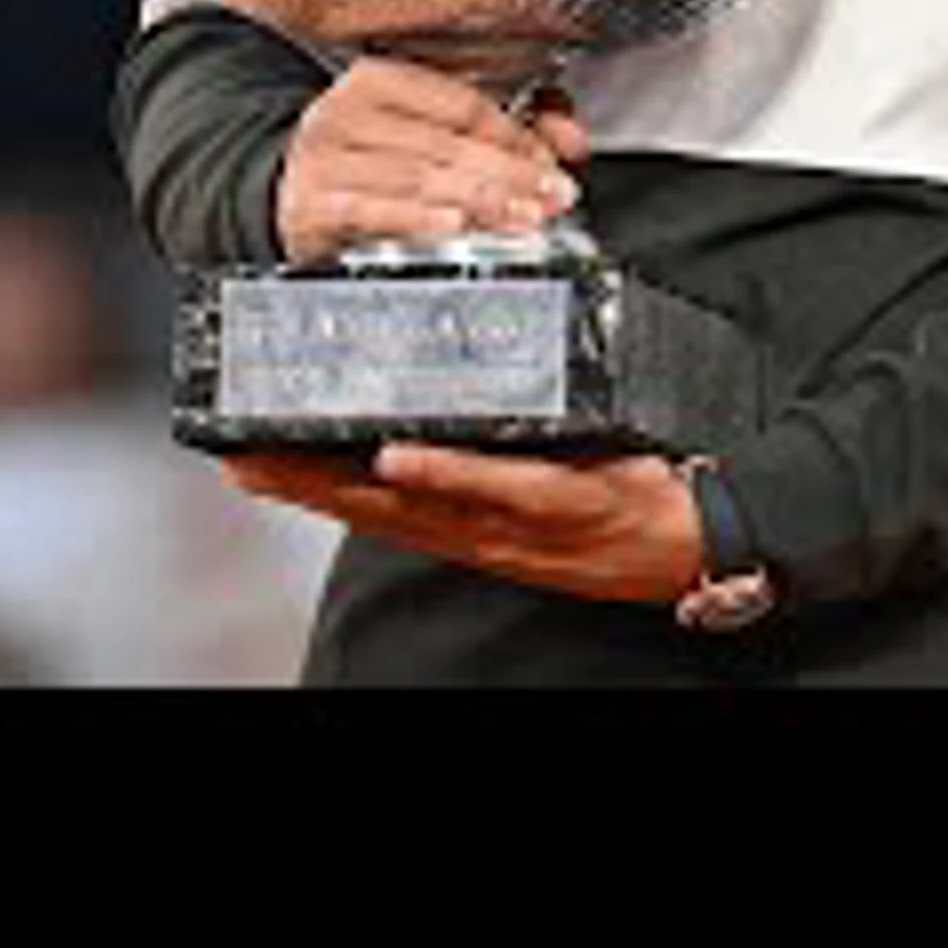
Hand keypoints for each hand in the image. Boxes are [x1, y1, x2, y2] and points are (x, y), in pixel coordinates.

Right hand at [223, 443, 705, 606]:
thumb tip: (445, 408)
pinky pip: (499, 486)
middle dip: (304, 487)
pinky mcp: (567, 502)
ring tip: (291, 459)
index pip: (379, 504)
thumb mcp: (547, 481)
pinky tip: (399, 456)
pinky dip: (446, 473)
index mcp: (476, 522)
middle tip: (241, 461)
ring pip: (421, 507)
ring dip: (349, 487)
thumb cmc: (627, 504)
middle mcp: (486, 531)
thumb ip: (494, 453)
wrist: (706, 539)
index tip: (253, 460)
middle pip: (378, 513)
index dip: (313, 486)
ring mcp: (522, 521)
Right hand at [275, 55, 586, 264]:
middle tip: (553, 196)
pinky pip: (372, 210)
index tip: (554, 162)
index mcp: (380, 80)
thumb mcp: (427, 132)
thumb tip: (569, 135)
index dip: (515, 134)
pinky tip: (454, 225)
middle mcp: (348, 112)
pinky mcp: (312, 205)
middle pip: (447, 144)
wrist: (282, 194)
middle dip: (510, 174)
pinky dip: (417, 218)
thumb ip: (503, 128)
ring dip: (481, 202)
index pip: (462, 104)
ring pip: (418, 179)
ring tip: (524, 217)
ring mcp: (326, 159)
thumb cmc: (367, 159)